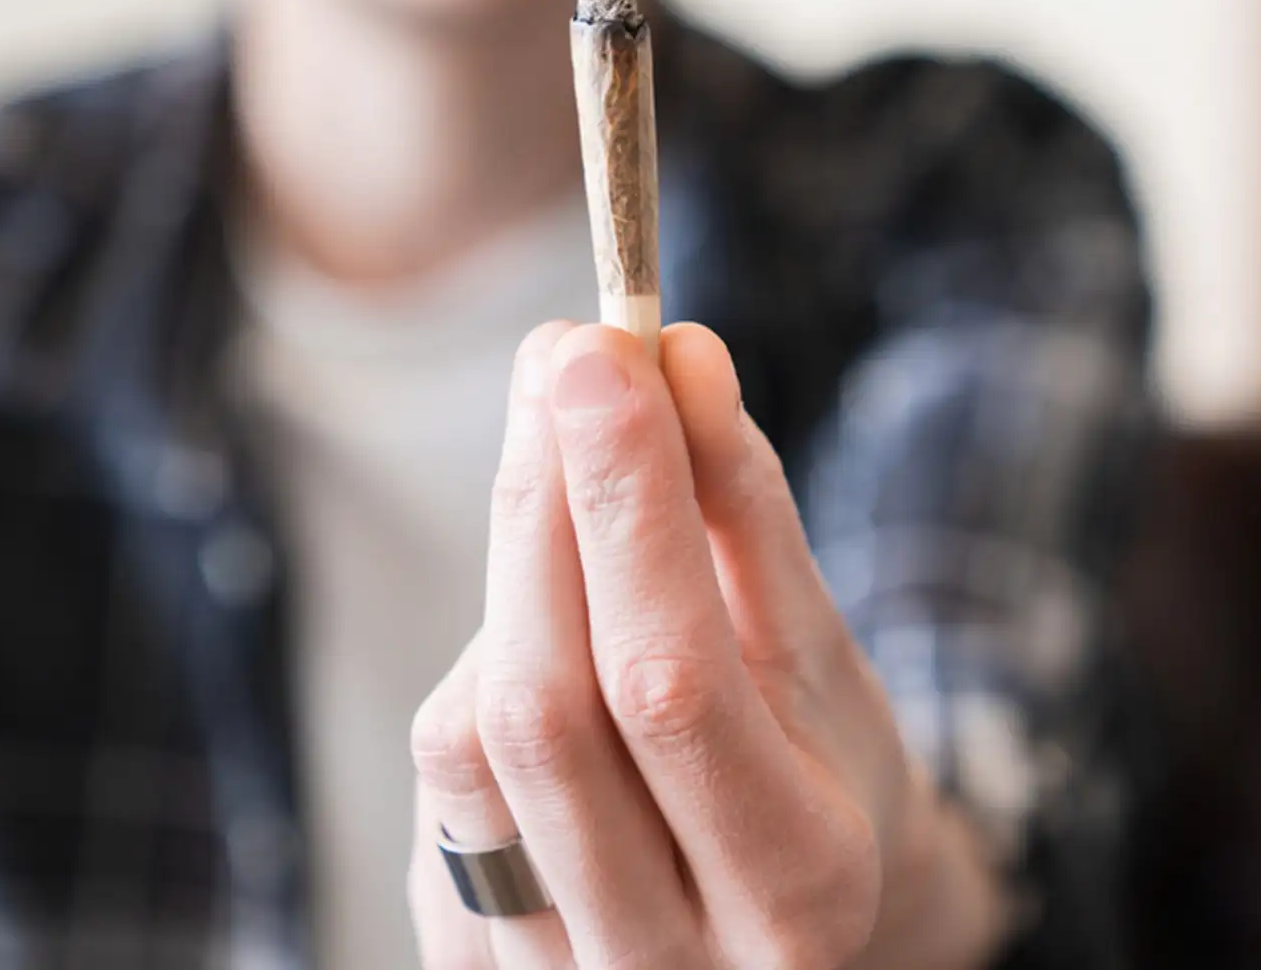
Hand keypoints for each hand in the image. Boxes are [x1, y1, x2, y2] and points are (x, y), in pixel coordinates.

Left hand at [409, 322, 1008, 968]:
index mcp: (795, 892)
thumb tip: (676, 358)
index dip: (626, 508)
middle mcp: (665, 964)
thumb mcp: (818, 655)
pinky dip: (486, 670)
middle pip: (545, 712)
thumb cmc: (820, 773)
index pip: (672, 684)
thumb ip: (743, 515)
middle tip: (562, 359)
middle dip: (541, 508)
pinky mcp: (465, 962)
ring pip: (465, 745)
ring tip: (571, 493)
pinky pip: (440, 784)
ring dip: (513, 581)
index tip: (600, 352)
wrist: (783, 923)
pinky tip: (545, 626)